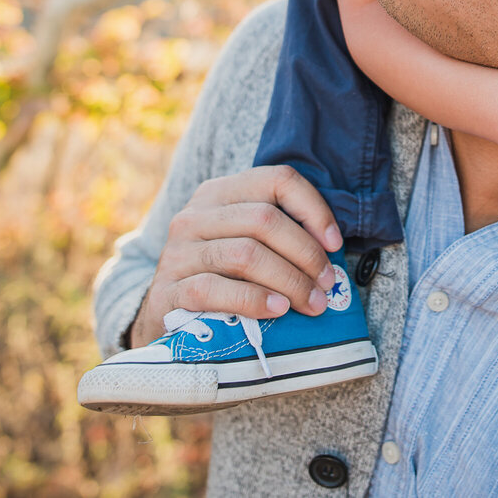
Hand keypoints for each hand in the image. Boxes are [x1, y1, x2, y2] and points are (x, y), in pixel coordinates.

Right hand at [129, 166, 342, 348]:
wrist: (163, 318)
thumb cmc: (220, 279)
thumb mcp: (244, 244)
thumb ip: (277, 235)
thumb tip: (332, 249)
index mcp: (220, 193)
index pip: (277, 179)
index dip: (313, 209)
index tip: (334, 243)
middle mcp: (195, 215)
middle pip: (265, 219)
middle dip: (306, 253)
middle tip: (327, 283)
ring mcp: (178, 252)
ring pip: (246, 254)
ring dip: (289, 280)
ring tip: (312, 302)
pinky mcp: (168, 290)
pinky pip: (216, 289)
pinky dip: (255, 300)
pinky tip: (278, 310)